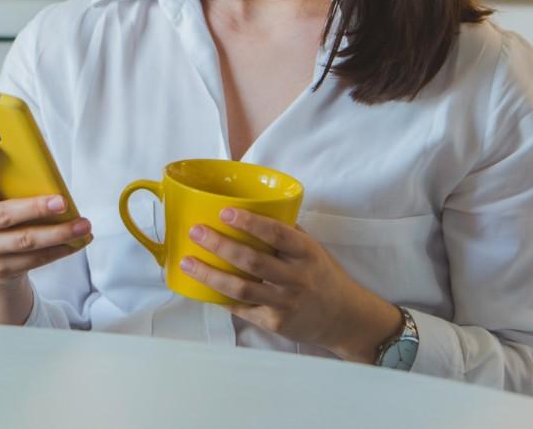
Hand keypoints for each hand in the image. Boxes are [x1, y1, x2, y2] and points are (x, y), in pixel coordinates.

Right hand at [0, 140, 91, 323]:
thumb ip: (4, 175)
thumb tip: (39, 162)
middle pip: (3, 215)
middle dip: (35, 208)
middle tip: (62, 202)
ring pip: (24, 241)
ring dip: (58, 234)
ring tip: (83, 225)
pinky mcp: (1, 268)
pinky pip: (35, 259)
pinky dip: (59, 250)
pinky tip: (77, 241)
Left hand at [180, 208, 401, 361]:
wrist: (344, 318)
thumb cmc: (322, 275)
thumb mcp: (312, 249)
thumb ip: (285, 233)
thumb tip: (248, 209)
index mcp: (306, 253)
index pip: (277, 233)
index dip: (250, 222)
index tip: (224, 212)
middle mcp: (297, 278)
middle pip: (253, 260)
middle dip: (220, 245)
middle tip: (196, 232)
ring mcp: (286, 302)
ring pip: (242, 288)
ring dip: (210, 275)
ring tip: (188, 262)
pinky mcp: (275, 323)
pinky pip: (242, 309)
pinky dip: (220, 298)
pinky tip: (202, 288)